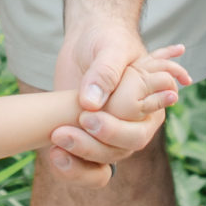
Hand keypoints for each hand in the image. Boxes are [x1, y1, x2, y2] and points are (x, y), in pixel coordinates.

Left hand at [48, 46, 190, 185]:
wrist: (86, 41)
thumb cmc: (107, 38)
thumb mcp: (110, 47)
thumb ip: (105, 72)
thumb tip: (91, 103)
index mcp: (150, 107)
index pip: (138, 133)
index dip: (115, 132)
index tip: (87, 117)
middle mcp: (134, 126)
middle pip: (120, 151)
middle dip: (92, 145)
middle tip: (62, 131)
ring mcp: (111, 135)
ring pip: (102, 163)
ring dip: (78, 157)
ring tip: (54, 139)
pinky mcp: (90, 139)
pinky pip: (86, 167)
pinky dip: (71, 168)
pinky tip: (54, 155)